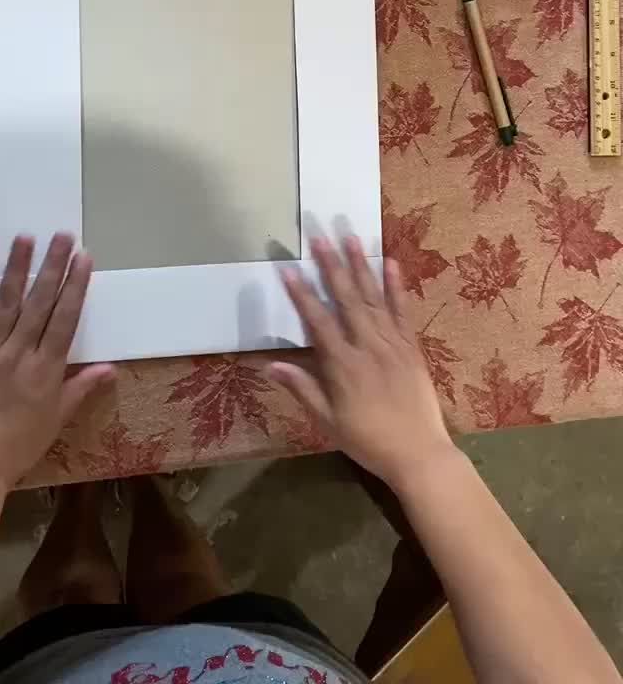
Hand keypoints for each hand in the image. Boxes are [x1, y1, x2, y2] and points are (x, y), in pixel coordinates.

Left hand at [0, 234, 114, 495]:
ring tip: (26, 238)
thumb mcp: (56, 420)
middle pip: (40, 303)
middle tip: (63, 235)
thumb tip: (111, 367)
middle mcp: (19, 354)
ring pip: (5, 302)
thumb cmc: (17, 447)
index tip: (84, 257)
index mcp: (46, 370)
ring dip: (17, 268)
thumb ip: (81, 389)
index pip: (65, 318)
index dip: (76, 285)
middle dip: (53, 266)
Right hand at [270, 237, 452, 492]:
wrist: (419, 453)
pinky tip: (390, 262)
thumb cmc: (368, 440)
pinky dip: (396, 286)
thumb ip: (302, 389)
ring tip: (350, 237)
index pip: (318, 322)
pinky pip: (402, 311)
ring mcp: (392, 343)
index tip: (288, 269)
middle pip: (346, 299)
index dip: (301, 295)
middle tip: (319, 236)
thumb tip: (270, 365)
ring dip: (360, 266)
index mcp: (343, 366)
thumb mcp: (328, 421)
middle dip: (331, 266)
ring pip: (373, 297)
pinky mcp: (411, 346)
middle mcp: (367, 346)